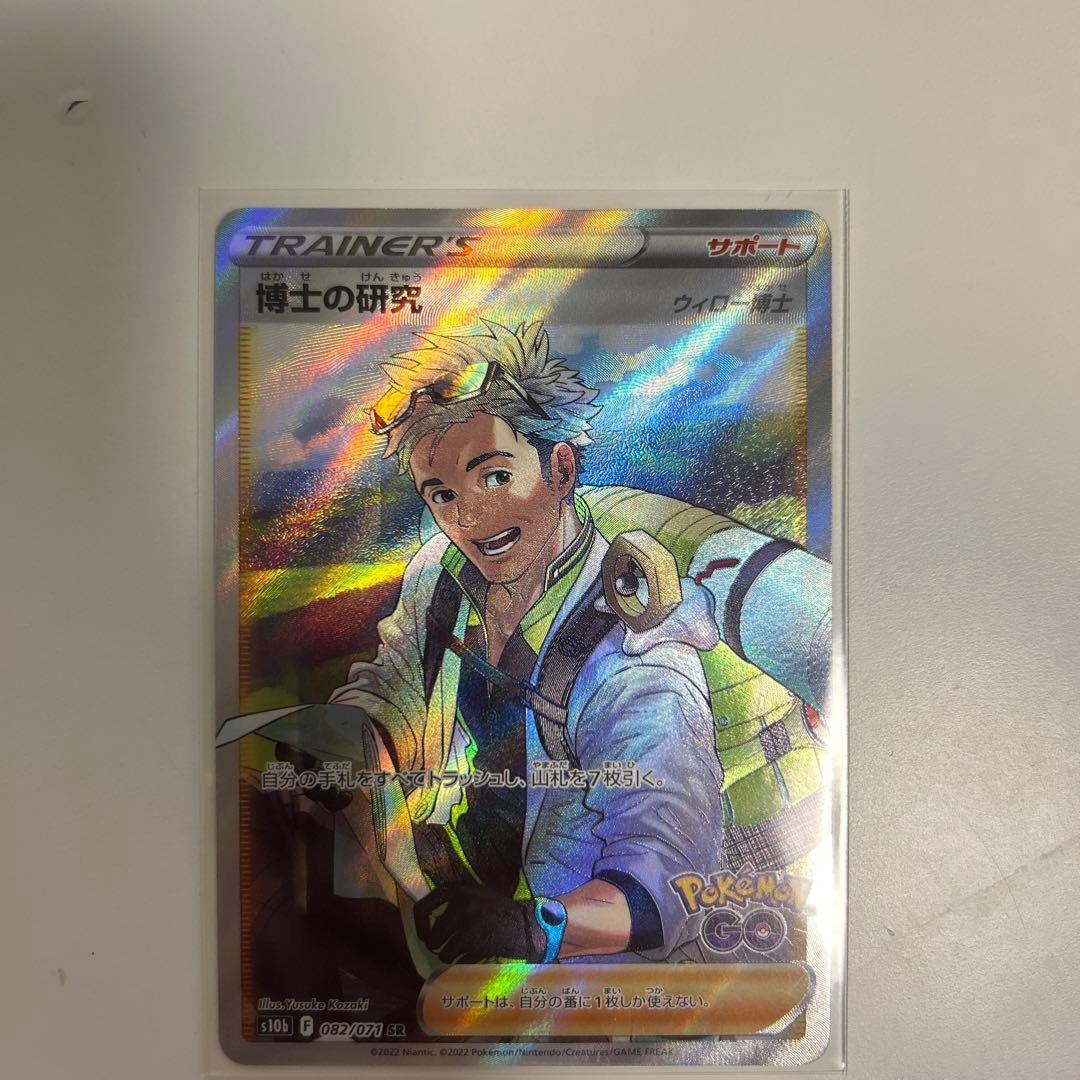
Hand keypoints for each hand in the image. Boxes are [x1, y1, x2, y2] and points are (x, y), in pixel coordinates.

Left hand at [414, 884, 546, 963]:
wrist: (525, 924)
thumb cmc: (498, 910)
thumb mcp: (475, 894)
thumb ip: (453, 900)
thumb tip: (424, 917)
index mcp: (456, 890)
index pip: (421, 909)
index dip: (419, 927)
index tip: (425, 935)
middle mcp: (460, 904)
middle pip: (432, 937)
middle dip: (437, 946)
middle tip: (446, 947)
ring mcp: (469, 924)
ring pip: (443, 952)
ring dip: (450, 956)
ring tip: (462, 950)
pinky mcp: (477, 942)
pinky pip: (458, 961)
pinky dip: (463, 962)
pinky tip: (475, 954)